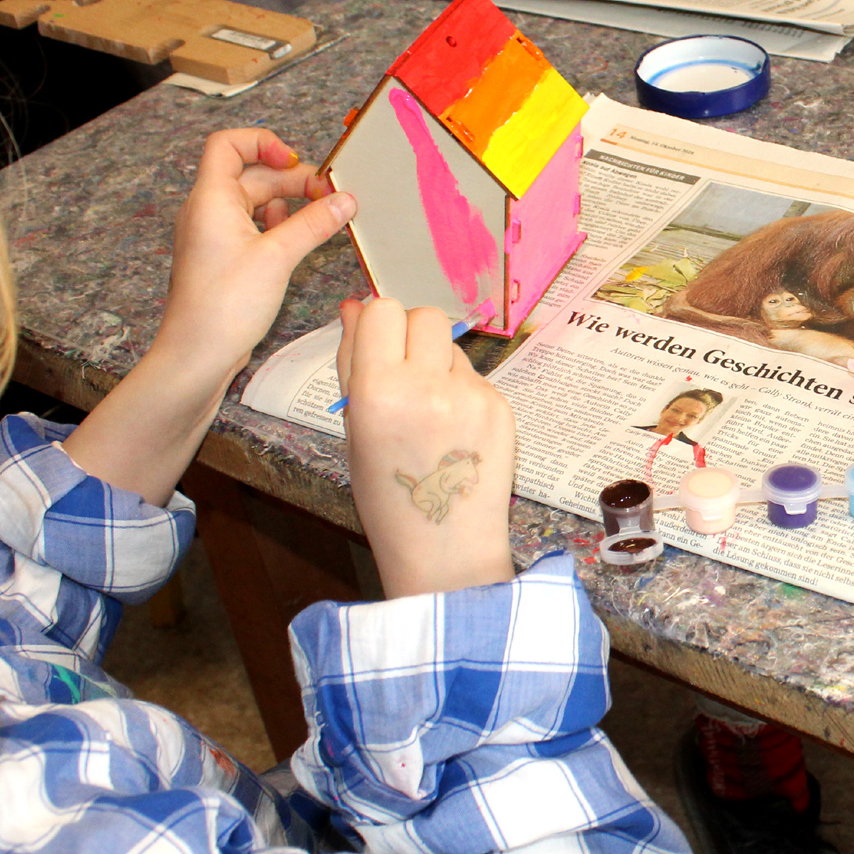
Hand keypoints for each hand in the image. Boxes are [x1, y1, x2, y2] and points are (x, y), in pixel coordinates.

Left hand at [62, 129, 352, 505]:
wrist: (197, 355)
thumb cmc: (224, 306)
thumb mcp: (278, 257)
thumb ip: (314, 224)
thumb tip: (345, 199)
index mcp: (211, 199)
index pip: (228, 144)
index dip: (263, 143)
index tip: (296, 163)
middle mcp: (208, 211)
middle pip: (251, 175)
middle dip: (292, 181)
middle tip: (330, 197)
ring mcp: (215, 236)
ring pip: (256, 203)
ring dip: (289, 206)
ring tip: (321, 221)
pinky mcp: (224, 259)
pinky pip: (254, 229)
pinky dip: (280, 228)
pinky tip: (300, 243)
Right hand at [337, 298, 515, 597]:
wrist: (444, 546)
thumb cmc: (387, 494)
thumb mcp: (353, 429)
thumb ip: (353, 363)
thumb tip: (354, 306)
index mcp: (380, 391)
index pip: (384, 310)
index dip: (379, 325)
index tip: (378, 348)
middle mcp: (429, 386)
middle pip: (425, 315)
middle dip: (413, 335)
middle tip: (406, 373)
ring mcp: (471, 395)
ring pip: (452, 345)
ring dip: (439, 363)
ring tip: (431, 413)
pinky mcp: (501, 406)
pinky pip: (476, 375)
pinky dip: (462, 390)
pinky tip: (455, 430)